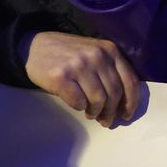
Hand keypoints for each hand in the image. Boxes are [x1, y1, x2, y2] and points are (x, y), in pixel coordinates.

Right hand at [22, 32, 139, 127]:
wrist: (35, 46)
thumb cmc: (69, 54)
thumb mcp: (96, 53)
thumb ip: (110, 71)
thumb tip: (122, 103)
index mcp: (111, 50)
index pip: (130, 80)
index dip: (131, 102)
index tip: (126, 115)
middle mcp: (98, 56)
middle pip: (114, 93)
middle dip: (111, 111)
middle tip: (106, 121)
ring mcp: (79, 65)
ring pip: (98, 99)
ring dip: (96, 112)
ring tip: (92, 114)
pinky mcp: (61, 76)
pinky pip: (78, 101)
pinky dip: (80, 107)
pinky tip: (78, 106)